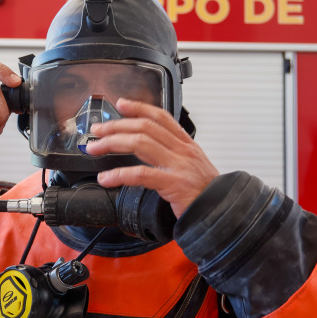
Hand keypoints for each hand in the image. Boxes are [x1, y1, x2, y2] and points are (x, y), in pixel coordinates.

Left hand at [85, 99, 218, 217]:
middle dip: (117, 126)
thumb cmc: (206, 195)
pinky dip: (119, 175)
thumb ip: (174, 157)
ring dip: (113, 143)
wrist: (221, 213)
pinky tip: (106, 178)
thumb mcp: (193, 168)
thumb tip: (151, 152)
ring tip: (95, 149)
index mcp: (187, 145)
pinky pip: (141, 174)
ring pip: (141, 143)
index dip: (139, 107)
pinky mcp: (174, 184)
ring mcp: (179, 166)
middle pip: (145, 127)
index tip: (121, 104)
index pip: (161, 117)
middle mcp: (183, 151)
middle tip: (98, 131)